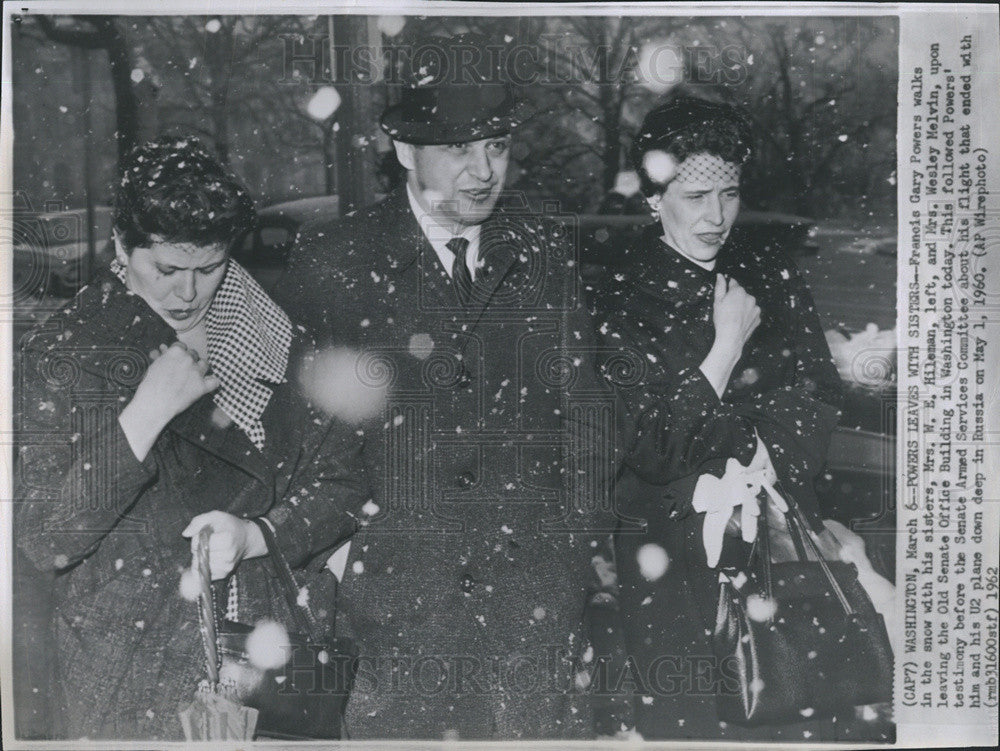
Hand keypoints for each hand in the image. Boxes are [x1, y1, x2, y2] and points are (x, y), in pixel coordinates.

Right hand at [118, 342, 219, 459]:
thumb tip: (163, 348)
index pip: (182, 346)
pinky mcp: (202, 386)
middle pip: (194, 354)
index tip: (176, 360)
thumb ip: (162, 356)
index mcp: (176, 351)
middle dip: (189, 360)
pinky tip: (208, 384)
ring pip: (205, 364)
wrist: (154, 403)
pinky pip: (215, 382)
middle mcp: (188, 359)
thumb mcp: (154, 366)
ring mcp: (197, 372)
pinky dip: (213, 382)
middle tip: (182, 369)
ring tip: (192, 376)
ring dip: (200, 368)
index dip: (179, 353)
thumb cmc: (151, 385)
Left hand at [182, 511, 267, 580]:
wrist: (246, 539)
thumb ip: (199, 521)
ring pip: (200, 565)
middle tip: (207, 542)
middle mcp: (228, 555)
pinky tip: (211, 557)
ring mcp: (226, 566)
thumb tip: (185, 534)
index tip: (203, 534)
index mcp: (227, 539)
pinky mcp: (224, 574)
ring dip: (200, 558)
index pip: (200, 543)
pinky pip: (204, 573)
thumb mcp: (215, 516)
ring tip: (210, 550)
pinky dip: (203, 566)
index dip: (197, 538)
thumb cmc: (229, 526)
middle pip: (200, 554)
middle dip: (198, 548)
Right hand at [712, 274, 760, 352]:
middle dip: (736, 299)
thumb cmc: (723, 320)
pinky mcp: (758, 317)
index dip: (728, 289)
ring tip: (734, 317)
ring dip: (742, 307)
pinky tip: (739, 321)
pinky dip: (747, 316)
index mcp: (739, 291)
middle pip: (742, 294)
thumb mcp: (717, 301)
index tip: (725, 295)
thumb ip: (720, 286)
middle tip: (727, 309)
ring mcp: (755, 308)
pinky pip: (752, 313)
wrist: (731, 338)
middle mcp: (750, 297)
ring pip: (748, 304)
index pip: (734, 284)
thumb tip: (720, 276)